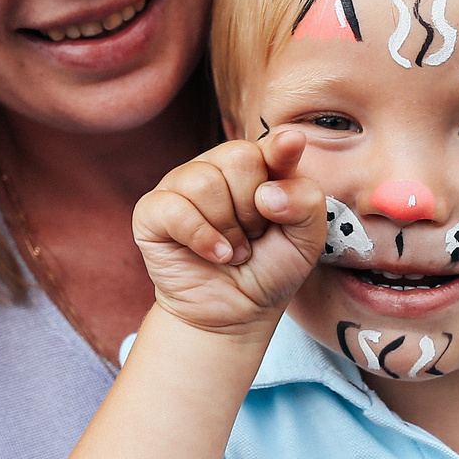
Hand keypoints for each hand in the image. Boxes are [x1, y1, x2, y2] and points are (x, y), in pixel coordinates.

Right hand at [133, 131, 327, 338]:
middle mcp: (216, 168)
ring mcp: (181, 186)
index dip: (280, 147)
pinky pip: (176, 209)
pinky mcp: (152, 211)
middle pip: (239, 157)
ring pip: (205, 182)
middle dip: (254, 208)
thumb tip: (268, 192)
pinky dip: (202, 237)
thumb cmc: (268, 270)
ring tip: (234, 250)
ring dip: (229, 228)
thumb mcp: (305, 240)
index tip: (291, 145)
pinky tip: (215, 255)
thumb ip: (305, 203)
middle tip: (253, 235)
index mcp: (256, 166)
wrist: (235, 314)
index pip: (269, 144)